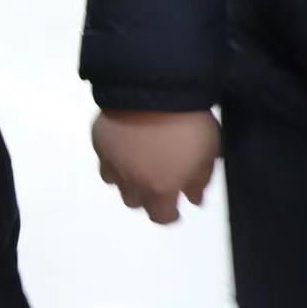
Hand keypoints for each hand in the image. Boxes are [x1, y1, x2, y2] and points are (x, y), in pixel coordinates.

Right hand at [93, 109, 219, 224]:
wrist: (153, 91)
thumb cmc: (188, 125)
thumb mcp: (207, 154)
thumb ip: (199, 181)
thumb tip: (193, 199)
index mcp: (160, 189)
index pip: (161, 217)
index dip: (170, 214)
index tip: (177, 206)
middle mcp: (131, 181)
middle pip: (134, 203)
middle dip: (147, 196)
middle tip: (158, 179)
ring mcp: (111, 162)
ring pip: (115, 183)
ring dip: (127, 180)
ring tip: (139, 163)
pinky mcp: (99, 142)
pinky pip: (104, 158)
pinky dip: (114, 158)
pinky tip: (125, 146)